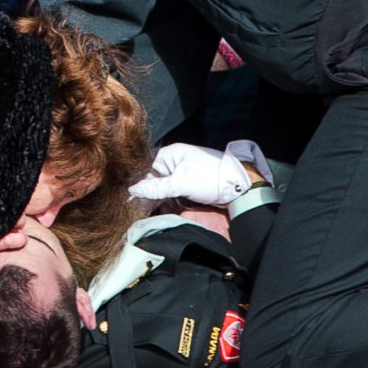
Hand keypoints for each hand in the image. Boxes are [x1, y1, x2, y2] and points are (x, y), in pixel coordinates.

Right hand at [128, 142, 253, 206]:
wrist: (237, 186)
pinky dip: (166, 202)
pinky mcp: (186, 186)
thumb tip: (132, 190)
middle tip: (138, 209)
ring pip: (161, 189)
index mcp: (169, 155)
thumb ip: (156, 188)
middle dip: (147, 195)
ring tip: (147, 212)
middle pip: (152, 180)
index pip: (146, 168)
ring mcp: (180, 175)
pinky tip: (161, 210)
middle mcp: (173, 163)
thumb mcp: (180, 183)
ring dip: (156, 200)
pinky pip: (170, 194)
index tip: (130, 199)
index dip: (138, 184)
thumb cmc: (208, 178)